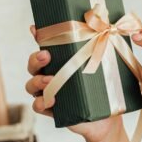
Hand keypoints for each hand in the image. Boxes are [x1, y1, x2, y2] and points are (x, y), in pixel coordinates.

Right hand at [26, 25, 121, 141]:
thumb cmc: (105, 89)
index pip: (46, 46)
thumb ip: (103, 47)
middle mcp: (51, 75)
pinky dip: (40, 103)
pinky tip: (49, 101)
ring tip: (50, 80)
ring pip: (31, 84)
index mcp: (62, 62)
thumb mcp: (106, 67)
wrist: (108, 118)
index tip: (35, 28)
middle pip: (33, 64)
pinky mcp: (51, 110)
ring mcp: (49, 92)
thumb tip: (109, 23)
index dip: (38, 36)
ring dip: (37, 81)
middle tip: (46, 55)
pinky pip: (37, 105)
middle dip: (36, 58)